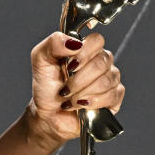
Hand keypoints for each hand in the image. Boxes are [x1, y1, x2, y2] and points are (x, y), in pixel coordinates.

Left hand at [28, 31, 123, 145]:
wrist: (48, 114)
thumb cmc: (46, 87)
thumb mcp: (40, 60)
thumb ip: (53, 43)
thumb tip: (74, 42)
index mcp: (85, 49)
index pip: (97, 40)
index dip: (84, 53)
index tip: (70, 65)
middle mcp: (100, 62)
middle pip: (103, 61)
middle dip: (79, 79)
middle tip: (65, 88)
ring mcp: (109, 79)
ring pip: (107, 80)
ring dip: (83, 92)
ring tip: (70, 98)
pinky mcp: (114, 97)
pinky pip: (112, 95)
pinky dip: (93, 102)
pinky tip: (81, 105)